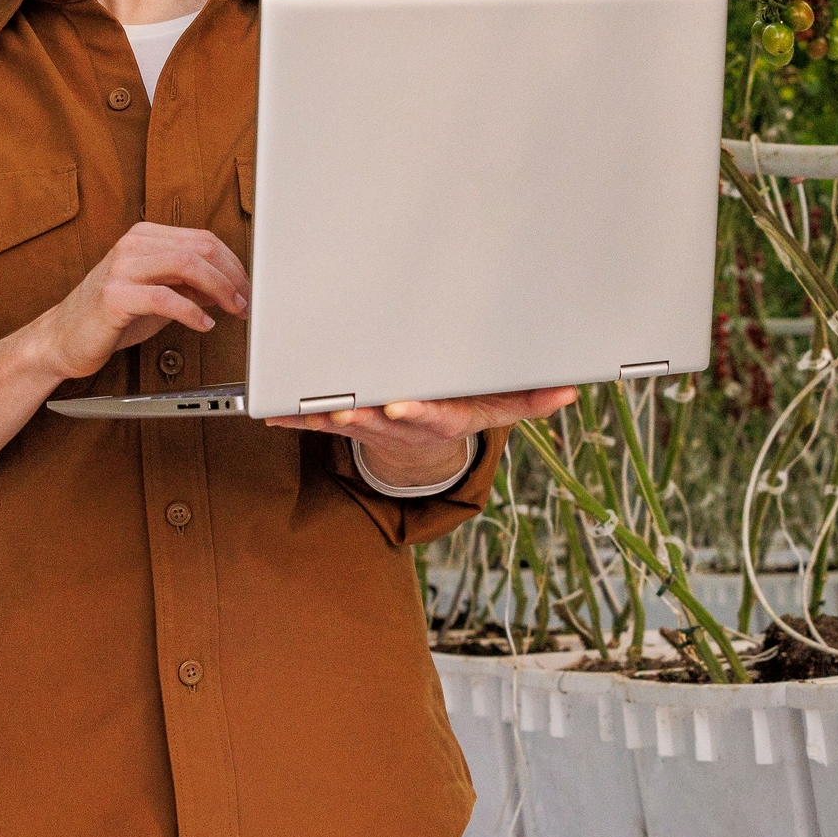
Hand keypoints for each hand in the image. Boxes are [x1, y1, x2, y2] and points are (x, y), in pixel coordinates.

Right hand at [14, 222, 250, 382]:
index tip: (248, 287)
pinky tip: (204, 325)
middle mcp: (133, 245)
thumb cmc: (111, 317)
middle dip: (232, 276)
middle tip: (246, 302)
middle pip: (200, 249)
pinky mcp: (114, 296)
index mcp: (145, 236)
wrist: (63, 339)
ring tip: (233, 310)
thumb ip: (191, 285)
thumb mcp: (159, 294)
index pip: (203, 239)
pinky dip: (192, 312)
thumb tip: (231, 286)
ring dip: (220, 290)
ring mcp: (122, 268)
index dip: (233, 264)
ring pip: (187, 265)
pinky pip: (164, 298)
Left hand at [266, 386, 579, 490]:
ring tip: (295, 401)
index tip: (401, 405)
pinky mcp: (345, 419)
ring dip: (318, 413)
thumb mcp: (502, 406)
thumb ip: (533, 399)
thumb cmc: (462, 409)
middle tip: (339, 404)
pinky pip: (315, 417)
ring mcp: (371, 422)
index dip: (414, 412)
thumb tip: (569, 392)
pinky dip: (292, 412)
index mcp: (440, 417)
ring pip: (342, 418)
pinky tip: (268, 406)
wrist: (425, 443)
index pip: (428, 416)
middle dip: (358, 411)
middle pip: (379, 416)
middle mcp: (402, 421)